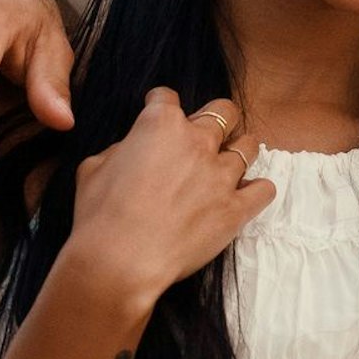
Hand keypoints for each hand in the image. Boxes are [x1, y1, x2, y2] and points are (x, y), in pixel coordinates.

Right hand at [66, 89, 275, 307]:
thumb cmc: (100, 215)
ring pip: (248, 146)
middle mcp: (197, 142)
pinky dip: (258, 190)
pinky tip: (246, 195)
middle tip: (206, 135)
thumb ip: (121, 149)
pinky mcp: (235, 210)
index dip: (159, 104)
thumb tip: (132, 151)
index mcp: (160, 125)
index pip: (167, 98)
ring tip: (228, 164)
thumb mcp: (94, 168)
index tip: (157, 110)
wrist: (120, 260)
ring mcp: (221, 176)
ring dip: (238, 150)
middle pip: (224, 111)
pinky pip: (264, 190)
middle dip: (216, 118)